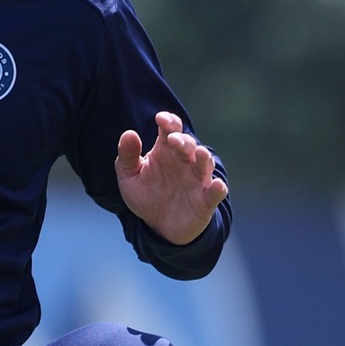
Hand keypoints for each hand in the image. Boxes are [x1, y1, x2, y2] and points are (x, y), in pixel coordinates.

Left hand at [114, 112, 226, 246]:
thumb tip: (129, 134)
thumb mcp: (129, 177)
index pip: (170, 130)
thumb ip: (127, 157)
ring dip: (204, 158)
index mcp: (166, 151)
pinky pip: (214, 193)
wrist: (158, 226)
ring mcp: (197, 180)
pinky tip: (216, 185)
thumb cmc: (146, 196)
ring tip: (200, 153)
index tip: (160, 119)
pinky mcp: (205, 200)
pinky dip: (217, 189)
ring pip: (205, 164)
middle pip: (188, 145)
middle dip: (183, 141)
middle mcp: (184, 162)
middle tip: (173, 139)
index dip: (168, 122)